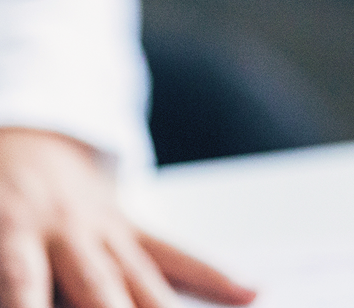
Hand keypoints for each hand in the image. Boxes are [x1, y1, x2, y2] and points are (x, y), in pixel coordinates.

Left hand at [0, 128, 254, 307]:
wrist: (30, 142)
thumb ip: (5, 271)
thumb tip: (19, 296)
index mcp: (17, 231)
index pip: (23, 283)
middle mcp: (72, 231)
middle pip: (99, 288)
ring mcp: (110, 230)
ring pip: (143, 281)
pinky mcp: (135, 229)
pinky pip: (175, 255)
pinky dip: (212, 275)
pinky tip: (249, 293)